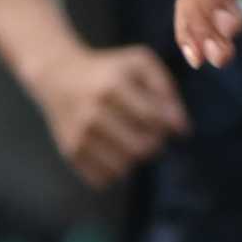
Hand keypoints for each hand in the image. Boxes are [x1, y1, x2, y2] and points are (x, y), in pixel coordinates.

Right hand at [36, 45, 189, 189]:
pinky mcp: (70, 151)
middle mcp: (94, 111)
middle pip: (142, 147)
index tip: (175, 125)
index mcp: (114, 85)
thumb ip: (166, 90)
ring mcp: (80, 134)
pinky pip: (104, 179)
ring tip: (133, 140)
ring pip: (124, 168)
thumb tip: (182, 129)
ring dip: (136, 158)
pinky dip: (116, 170)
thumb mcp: (140, 63)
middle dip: (156, 144)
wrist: (59, 75)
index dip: (171, 125)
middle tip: (153, 133)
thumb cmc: (111, 70)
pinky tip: (114, 150)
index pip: (154, 118)